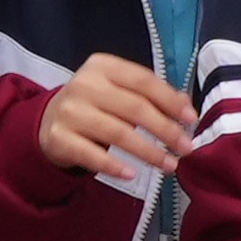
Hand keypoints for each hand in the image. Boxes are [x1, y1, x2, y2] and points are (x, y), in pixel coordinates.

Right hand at [42, 53, 193, 190]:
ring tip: (170, 165)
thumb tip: (185, 106)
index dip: (170, 100)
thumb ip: (151, 95)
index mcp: (103, 66)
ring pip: (117, 133)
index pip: (143, 81)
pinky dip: (114, 165)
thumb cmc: (96, 105)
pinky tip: (132, 174)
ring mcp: (69, 111)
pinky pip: (91, 155)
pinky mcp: (58, 138)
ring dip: (148, 152)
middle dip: (165, 130)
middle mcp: (84, 85)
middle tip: (186, 148)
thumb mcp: (120, 91)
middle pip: (134, 108)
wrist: (49, 121)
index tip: (191, 119)